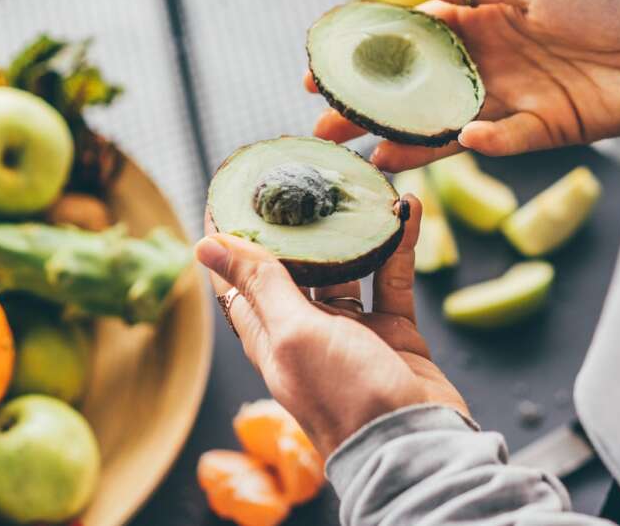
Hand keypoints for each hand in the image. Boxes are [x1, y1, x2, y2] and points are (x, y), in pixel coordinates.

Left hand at [195, 195, 466, 456]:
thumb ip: (259, 285)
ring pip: (346, 268)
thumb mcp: (293, 333)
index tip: (228, 193)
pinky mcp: (393, 333)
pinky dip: (399, 245)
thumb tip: (205, 245)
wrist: (414, 443)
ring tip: (353, 187)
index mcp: (270, 339)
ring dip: (350, 231)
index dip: (229, 241)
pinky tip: (407, 210)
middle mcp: (307, 333)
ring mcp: (352, 333)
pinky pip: (393, 279)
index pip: (237, 281)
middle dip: (294, 226)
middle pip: (293, 269)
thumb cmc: (345, 396)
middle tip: (298, 176)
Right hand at [310, 0, 619, 171]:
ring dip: (410, 141)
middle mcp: (487, 62)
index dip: (363, 59)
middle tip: (325, 132)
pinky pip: (506, 140)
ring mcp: (514, 98)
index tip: (318, 75)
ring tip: (370, 158)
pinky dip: (487, 142)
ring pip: (449, 126)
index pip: (406, 42)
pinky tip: (465, 137)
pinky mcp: (546, 129)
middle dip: (370, 112)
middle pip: (416, 92)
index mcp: (477, 18)